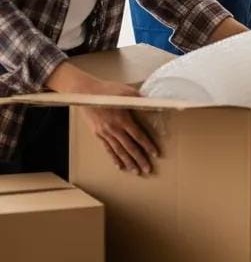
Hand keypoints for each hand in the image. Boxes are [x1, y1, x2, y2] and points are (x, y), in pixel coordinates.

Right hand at [45, 65, 159, 174]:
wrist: (85, 93)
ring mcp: (105, 133)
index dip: (147, 145)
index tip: (155, 154)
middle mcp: (114, 129)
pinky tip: (119, 166)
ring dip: (128, 162)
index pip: (138, 136)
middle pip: (129, 147)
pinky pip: (107, 148)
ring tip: (136, 171)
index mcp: (123, 119)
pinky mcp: (98, 134)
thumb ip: (140, 100)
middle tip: (147, 169)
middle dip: (139, 159)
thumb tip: (154, 104)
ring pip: (119, 151)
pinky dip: (114, 158)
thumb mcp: (127, 92)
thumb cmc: (107, 91)